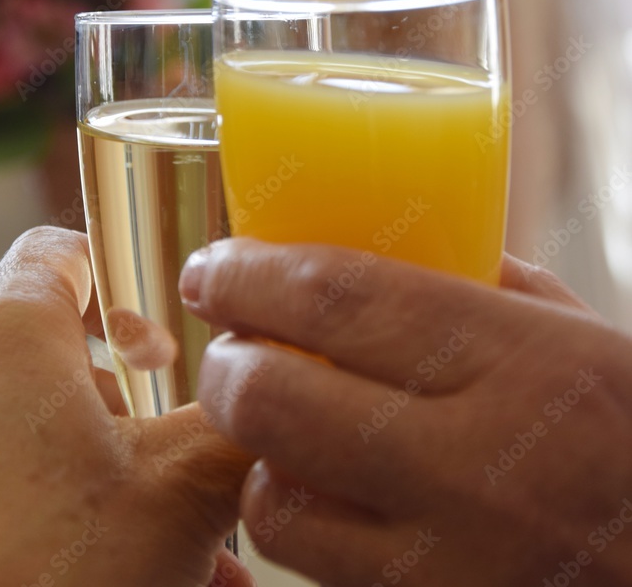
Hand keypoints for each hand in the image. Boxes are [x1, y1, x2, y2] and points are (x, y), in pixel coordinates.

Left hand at [0, 228, 253, 586]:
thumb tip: (296, 390)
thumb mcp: (184, 488)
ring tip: (192, 550)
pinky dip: (79, 514)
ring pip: (47, 434)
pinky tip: (153, 573)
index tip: (167, 338)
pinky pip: (14, 482)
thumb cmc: (52, 581)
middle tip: (183, 452)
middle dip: (142, 412)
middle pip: (64, 354)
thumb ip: (247, 417)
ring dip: (124, 479)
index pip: (65, 251)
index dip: (130, 283)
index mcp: (2, 335)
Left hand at [180, 240, 631, 586]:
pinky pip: (317, 574)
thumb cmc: (630, 431)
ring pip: (279, 505)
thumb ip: (480, 287)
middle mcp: (479, 466)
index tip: (212, 267)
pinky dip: (300, 523)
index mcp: (520, 361)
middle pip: (281, 401)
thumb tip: (387, 248)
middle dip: (228, 365)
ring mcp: (453, 563)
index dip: (252, 275)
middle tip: (231, 345)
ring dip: (256, 454)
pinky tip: (326, 495)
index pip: (341, 298)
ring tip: (279, 425)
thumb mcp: (577, 333)